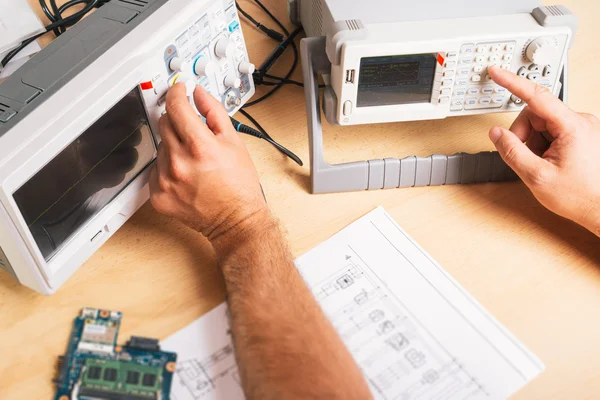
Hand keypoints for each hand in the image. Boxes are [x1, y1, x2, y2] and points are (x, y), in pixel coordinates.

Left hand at [149, 83, 267, 242]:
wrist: (235, 220)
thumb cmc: (239, 185)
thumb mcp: (234, 142)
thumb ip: (214, 112)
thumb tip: (199, 94)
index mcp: (199, 146)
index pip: (176, 106)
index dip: (177, 93)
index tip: (179, 91)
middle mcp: (179, 162)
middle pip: (165, 123)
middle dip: (179, 121)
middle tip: (194, 132)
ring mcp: (166, 180)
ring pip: (160, 146)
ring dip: (174, 146)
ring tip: (194, 161)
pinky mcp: (158, 196)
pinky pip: (156, 170)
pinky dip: (168, 167)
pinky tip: (186, 175)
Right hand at [488, 65, 599, 235]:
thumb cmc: (580, 196)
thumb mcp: (536, 177)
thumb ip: (512, 152)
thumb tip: (496, 134)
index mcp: (573, 127)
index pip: (536, 97)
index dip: (512, 83)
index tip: (497, 72)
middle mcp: (581, 122)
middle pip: (535, 113)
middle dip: (523, 134)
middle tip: (523, 156)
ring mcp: (582, 128)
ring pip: (541, 124)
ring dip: (532, 142)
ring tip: (540, 164)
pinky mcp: (581, 135)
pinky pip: (551, 132)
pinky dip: (542, 146)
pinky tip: (548, 162)